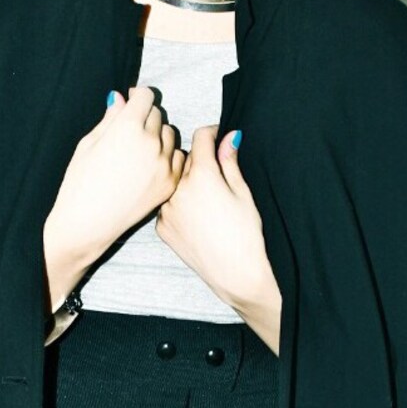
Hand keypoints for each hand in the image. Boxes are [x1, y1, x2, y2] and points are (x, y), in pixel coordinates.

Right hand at [46, 87, 186, 267]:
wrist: (88, 223)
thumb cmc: (80, 183)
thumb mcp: (88, 144)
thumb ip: (109, 119)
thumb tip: (121, 98)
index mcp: (127, 127)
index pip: (145, 96)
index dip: (137, 96)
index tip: (132, 101)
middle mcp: (150, 143)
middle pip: (157, 114)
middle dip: (145, 117)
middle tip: (130, 129)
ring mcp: (163, 165)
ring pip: (169, 134)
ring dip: (158, 135)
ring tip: (140, 149)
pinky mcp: (169, 183)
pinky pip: (177, 157)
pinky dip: (167, 156)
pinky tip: (151, 164)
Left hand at [155, 125, 274, 307]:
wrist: (234, 273)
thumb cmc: (245, 234)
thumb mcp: (242, 192)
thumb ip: (230, 162)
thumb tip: (228, 137)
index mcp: (201, 175)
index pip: (200, 138)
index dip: (212, 133)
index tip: (218, 137)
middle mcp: (177, 189)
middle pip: (184, 159)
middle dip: (199, 160)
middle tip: (216, 173)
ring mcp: (165, 210)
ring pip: (173, 182)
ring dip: (186, 182)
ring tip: (205, 198)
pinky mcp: (161, 227)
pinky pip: (167, 205)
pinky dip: (178, 204)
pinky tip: (196, 217)